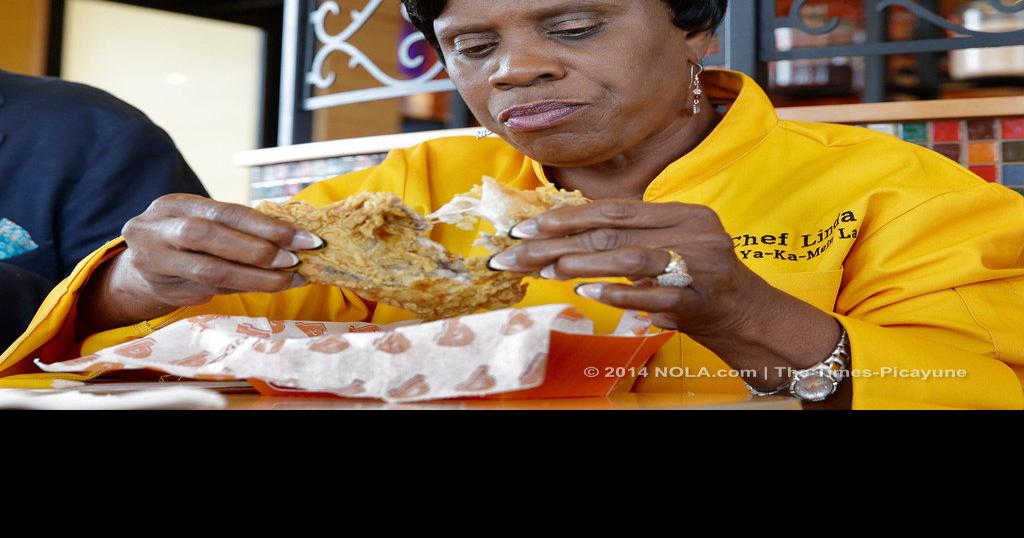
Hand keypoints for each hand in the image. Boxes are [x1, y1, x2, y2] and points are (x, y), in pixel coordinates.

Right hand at [79, 194, 322, 331]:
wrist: (140, 270)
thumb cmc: (186, 241)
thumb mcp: (205, 222)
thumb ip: (239, 228)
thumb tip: (296, 239)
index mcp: (174, 204)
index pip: (225, 211)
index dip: (266, 225)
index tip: (303, 237)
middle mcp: (156, 229)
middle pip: (209, 236)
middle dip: (258, 249)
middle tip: (294, 260)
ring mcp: (153, 260)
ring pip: (211, 270)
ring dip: (257, 276)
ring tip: (289, 279)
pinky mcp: (162, 288)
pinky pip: (211, 289)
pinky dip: (245, 288)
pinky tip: (271, 286)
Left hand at [488, 200, 841, 392]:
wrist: (750, 315)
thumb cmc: (697, 281)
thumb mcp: (667, 249)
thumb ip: (628, 238)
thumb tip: (560, 238)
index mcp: (681, 213)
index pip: (614, 209)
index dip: (566, 216)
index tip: (523, 227)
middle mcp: (692, 230)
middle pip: (613, 230)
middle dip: (557, 241)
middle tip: (514, 252)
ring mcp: (699, 264)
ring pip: (632, 257)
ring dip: (583, 262)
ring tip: (544, 267)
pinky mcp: (702, 298)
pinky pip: (655, 295)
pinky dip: (620, 293)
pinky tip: (588, 292)